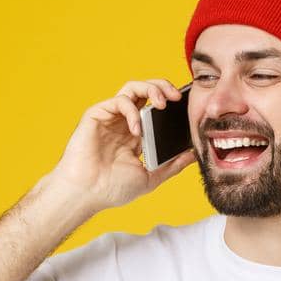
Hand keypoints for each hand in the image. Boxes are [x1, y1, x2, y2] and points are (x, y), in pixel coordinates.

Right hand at [46, 79, 197, 212]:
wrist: (86, 194)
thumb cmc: (112, 189)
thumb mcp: (151, 177)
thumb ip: (173, 165)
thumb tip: (194, 155)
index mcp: (136, 134)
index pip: (156, 108)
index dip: (170, 101)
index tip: (188, 106)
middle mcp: (124, 122)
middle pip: (146, 91)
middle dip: (163, 87)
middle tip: (177, 97)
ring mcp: (111, 117)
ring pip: (132, 88)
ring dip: (151, 89)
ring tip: (162, 102)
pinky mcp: (97, 115)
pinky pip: (119, 101)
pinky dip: (131, 111)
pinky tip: (137, 129)